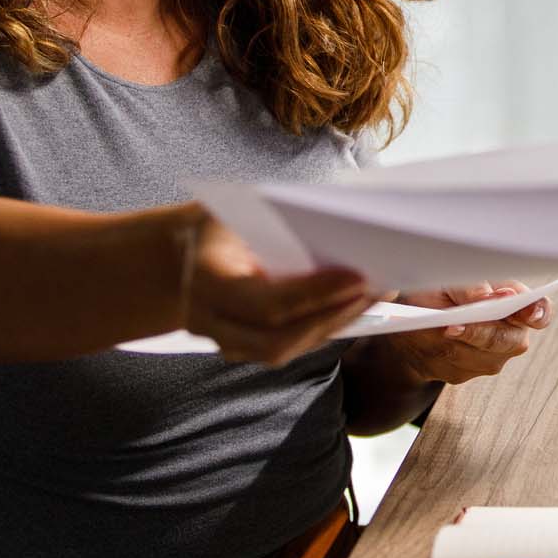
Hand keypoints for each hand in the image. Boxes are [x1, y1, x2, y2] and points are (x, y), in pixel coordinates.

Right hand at [182, 211, 373, 366]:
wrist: (177, 255)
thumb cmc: (216, 223)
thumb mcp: (236, 209)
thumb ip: (276, 219)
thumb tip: (342, 218)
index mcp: (205, 281)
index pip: (264, 303)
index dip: (314, 296)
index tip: (358, 278)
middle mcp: (209, 321)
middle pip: (278, 340)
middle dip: (333, 317)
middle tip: (378, 289)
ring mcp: (224, 342)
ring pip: (287, 348)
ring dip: (338, 322)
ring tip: (380, 293)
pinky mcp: (244, 348)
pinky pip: (290, 344)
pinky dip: (327, 324)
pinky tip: (358, 302)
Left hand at [368, 281, 551, 385]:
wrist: (413, 316)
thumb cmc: (440, 290)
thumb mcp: (452, 280)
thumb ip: (473, 288)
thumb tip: (491, 298)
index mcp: (515, 303)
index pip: (540, 310)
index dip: (539, 313)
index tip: (529, 314)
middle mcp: (510, 334)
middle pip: (509, 341)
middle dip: (481, 332)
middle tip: (454, 325)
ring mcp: (490, 358)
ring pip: (478, 357)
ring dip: (451, 343)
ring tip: (433, 327)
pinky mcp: (464, 373)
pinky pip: (454, 367)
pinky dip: (437, 352)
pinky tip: (426, 339)